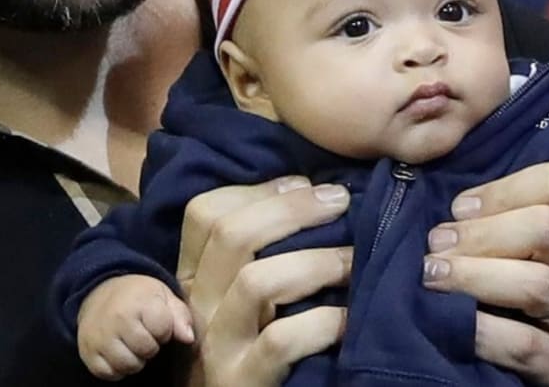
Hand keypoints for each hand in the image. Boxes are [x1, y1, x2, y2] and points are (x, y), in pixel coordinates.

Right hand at [76, 274, 194, 380]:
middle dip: (151, 346)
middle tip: (144, 334)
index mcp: (139, 301)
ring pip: (128, 365)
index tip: (156, 322)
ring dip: (135, 360)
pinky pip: (108, 374)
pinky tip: (119, 352)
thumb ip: (180, 315)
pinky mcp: (87, 351)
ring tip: (133, 344)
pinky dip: (117, 368)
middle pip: (146, 350)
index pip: (163, 329)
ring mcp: (100, 337)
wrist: (98, 292)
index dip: (164, 329)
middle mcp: (117, 319)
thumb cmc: (137, 295)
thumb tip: (189, 338)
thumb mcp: (163, 295)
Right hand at [177, 176, 351, 386]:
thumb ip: (263, 246)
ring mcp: (217, 346)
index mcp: (194, 275)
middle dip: (293, 209)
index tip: (306, 182)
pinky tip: (349, 317)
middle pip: (232, 235)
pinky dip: (322, 322)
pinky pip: (281, 340)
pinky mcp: (243, 382)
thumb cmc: (259, 336)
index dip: (258, 189)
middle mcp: (197, 305)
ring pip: (257, 282)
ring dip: (316, 263)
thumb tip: (318, 190)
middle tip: (341, 202)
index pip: (204, 212)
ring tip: (354, 260)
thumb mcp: (248, 290)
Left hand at [422, 164, 548, 386]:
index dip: (501, 190)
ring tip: (433, 275)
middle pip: (544, 227)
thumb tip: (456, 212)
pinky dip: (479, 329)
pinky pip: (523, 344)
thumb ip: (526, 221)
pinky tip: (450, 319)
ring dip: (471, 275)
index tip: (460, 208)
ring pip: (534, 283)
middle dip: (479, 232)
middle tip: (437, 244)